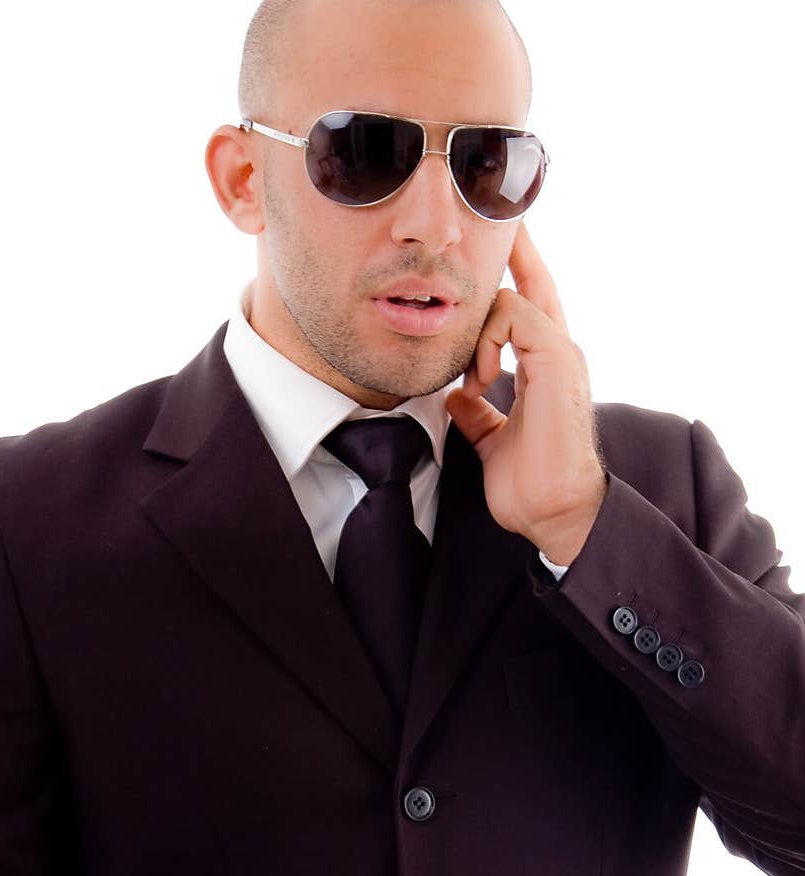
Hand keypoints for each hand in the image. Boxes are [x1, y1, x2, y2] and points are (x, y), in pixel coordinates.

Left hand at [445, 222, 607, 566]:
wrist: (555, 511)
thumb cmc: (532, 486)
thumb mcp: (493, 442)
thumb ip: (477, 415)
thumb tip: (456, 398)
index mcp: (544, 368)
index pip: (529, 307)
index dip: (513, 275)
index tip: (491, 249)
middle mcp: (557, 353)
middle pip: (536, 282)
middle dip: (514, 247)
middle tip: (496, 221)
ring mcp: (561, 353)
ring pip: (514, 298)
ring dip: (480, 330)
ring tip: (475, 377)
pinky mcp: (558, 359)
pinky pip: (517, 314)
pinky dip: (489, 340)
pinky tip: (482, 378)